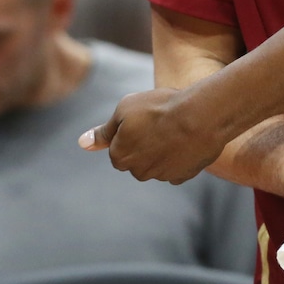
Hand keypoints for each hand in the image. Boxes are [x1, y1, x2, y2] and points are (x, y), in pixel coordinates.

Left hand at [79, 86, 226, 183]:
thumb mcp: (126, 108)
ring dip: (164, 150)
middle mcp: (138, 172)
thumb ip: (104, 130)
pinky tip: (188, 141)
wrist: (201, 116)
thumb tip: (82, 143)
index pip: (119, 148)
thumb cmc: (161, 107)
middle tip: (161, 122)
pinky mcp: (183, 176)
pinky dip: (180, 157)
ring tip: (178, 128)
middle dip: (147, 144)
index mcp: (120, 156)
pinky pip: (177, 168)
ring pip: (158, 164)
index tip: (146, 119)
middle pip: (138, 159)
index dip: (132, 131)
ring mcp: (162, 176)